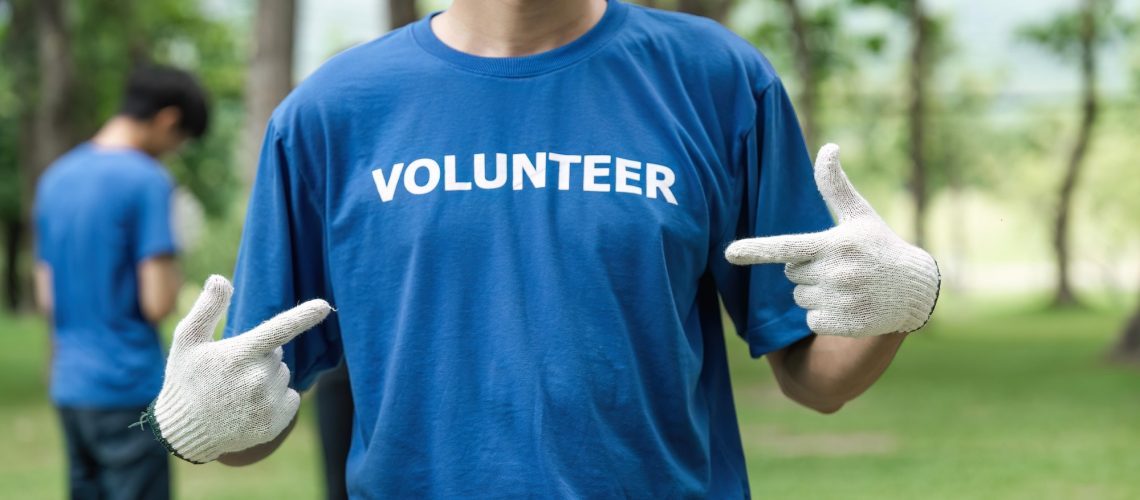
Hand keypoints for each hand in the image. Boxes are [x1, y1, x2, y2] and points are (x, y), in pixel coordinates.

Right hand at [141, 275, 331, 462]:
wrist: (184, 432)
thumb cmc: (185, 380)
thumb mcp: (187, 341)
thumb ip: (207, 309)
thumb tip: (221, 279)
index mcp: (239, 355)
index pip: (277, 330)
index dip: (303, 316)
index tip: (324, 306)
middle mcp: (257, 378)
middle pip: (277, 354)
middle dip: (260, 357)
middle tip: (231, 373)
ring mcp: (267, 403)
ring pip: (283, 375)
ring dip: (267, 379)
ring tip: (237, 393)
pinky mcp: (275, 422)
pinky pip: (292, 398)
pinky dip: (277, 400)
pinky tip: (250, 408)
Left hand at [725, 144, 938, 336]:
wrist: (916, 288)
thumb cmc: (880, 246)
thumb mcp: (859, 214)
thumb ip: (835, 185)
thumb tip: (828, 146)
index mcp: (834, 243)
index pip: (787, 247)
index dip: (756, 250)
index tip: (729, 253)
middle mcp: (836, 272)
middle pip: (791, 275)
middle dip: (808, 270)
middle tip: (839, 266)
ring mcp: (841, 299)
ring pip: (800, 298)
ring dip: (816, 293)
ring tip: (847, 285)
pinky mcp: (845, 323)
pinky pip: (812, 320)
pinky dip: (826, 316)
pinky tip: (851, 305)